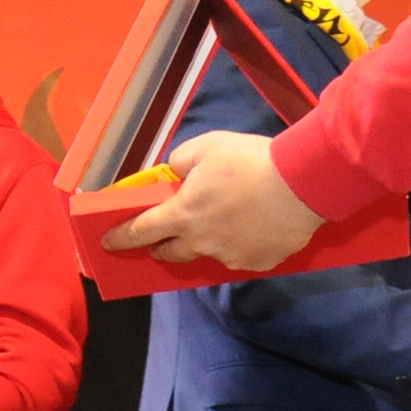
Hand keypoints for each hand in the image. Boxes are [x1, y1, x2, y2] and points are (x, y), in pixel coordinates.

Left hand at [105, 130, 323, 271]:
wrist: (302, 183)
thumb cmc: (249, 161)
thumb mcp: (205, 147)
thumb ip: (179, 162)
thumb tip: (174, 176)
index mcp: (183, 215)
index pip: (141, 231)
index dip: (120, 238)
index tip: (108, 243)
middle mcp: (202, 243)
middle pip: (170, 254)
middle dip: (161, 246)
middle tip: (163, 236)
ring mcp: (231, 257)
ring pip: (207, 254)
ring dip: (204, 242)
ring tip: (221, 222)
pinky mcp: (258, 263)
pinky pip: (239, 256)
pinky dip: (238, 244)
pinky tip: (252, 227)